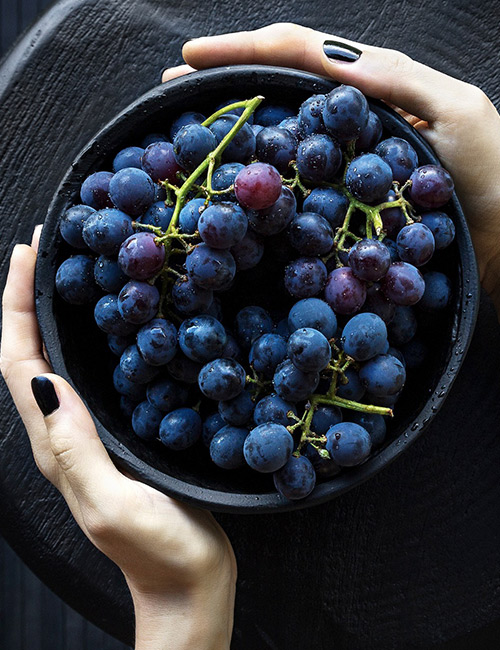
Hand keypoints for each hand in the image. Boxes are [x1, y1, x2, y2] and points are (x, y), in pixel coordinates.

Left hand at [0, 229, 235, 649]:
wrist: (186, 582)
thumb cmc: (157, 550)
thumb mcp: (112, 503)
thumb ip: (76, 448)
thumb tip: (45, 378)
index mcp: (56, 445)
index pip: (18, 362)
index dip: (15, 306)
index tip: (28, 256)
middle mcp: (64, 433)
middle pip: (28, 354)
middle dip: (27, 299)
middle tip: (46, 250)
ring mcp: (90, 434)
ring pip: (57, 362)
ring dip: (53, 315)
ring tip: (71, 273)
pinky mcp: (117, 436)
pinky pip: (91, 377)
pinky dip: (88, 342)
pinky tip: (111, 325)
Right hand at [163, 23, 499, 315]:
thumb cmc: (493, 180)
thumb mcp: (456, 113)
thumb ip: (396, 84)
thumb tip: (329, 64)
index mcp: (377, 85)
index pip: (300, 53)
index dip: (243, 50)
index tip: (191, 58)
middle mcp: (355, 115)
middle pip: (280, 85)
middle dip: (225, 79)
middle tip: (174, 90)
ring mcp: (349, 157)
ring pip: (284, 129)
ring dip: (237, 123)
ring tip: (192, 128)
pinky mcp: (349, 195)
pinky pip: (299, 177)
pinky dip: (265, 172)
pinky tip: (241, 180)